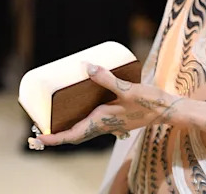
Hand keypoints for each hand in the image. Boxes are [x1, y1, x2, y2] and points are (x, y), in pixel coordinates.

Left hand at [34, 64, 180, 147]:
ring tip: (56, 117)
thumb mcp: (128, 89)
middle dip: (57, 134)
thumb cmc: (150, 103)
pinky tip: (84, 105)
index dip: (53, 138)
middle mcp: (103, 125)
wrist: (169, 110)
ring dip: (68, 127)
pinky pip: (94, 122)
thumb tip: (88, 67)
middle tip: (40, 128)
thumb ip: (107, 79)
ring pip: (83, 130)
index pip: (71, 136)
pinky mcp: (117, 118)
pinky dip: (83, 118)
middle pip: (74, 135)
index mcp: (101, 122)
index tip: (37, 138)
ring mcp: (110, 123)